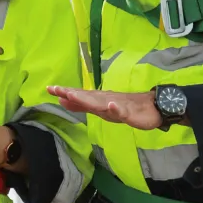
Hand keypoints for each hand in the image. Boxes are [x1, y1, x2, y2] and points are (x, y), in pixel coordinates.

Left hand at [48, 86, 163, 129]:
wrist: (152, 107)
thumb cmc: (124, 107)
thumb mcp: (100, 109)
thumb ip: (81, 105)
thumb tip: (62, 100)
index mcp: (98, 100)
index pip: (80, 95)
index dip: (65, 92)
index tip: (50, 89)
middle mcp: (105, 100)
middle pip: (87, 97)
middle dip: (72, 94)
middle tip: (57, 90)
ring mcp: (118, 105)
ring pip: (101, 103)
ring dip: (88, 99)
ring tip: (75, 96)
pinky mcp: (130, 113)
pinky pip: (122, 111)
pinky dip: (116, 108)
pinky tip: (111, 105)